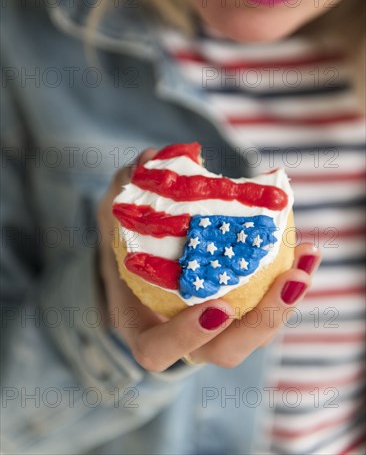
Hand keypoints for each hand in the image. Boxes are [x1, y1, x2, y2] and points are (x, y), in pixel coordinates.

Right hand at [97, 150, 320, 371]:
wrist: (140, 259)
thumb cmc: (122, 242)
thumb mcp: (112, 215)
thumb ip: (123, 190)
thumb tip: (148, 161)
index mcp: (142, 326)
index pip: (157, 350)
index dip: (186, 336)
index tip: (218, 307)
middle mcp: (183, 338)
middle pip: (226, 352)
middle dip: (263, 323)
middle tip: (289, 279)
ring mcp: (214, 330)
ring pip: (255, 333)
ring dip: (286, 300)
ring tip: (306, 256)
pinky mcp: (238, 310)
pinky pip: (265, 305)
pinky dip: (288, 277)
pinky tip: (306, 247)